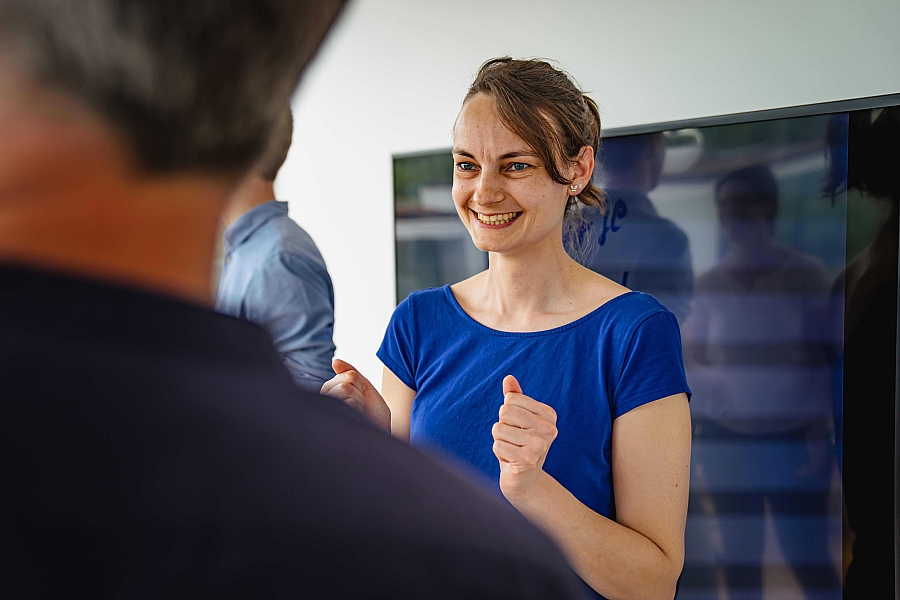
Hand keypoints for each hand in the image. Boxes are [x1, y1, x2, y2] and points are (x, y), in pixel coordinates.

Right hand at [320, 359, 390, 432]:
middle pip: (345, 381)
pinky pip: (348, 402)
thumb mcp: (365, 389)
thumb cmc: (374, 416)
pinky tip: (355, 420)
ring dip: (358, 401)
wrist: (381, 437)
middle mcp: (327, 399)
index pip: (347, 374)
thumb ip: (350, 372)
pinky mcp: (331, 420)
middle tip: (361, 406)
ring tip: (358, 413)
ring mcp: (328, 409)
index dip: (361, 384)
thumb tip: (335, 361)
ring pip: (345, 389)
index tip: (362, 396)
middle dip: (360, 392)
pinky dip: (358, 410)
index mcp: (333, 391)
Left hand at [491, 375, 557, 502]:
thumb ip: (514, 398)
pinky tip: (511, 461)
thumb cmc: (519, 445)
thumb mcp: (517, 420)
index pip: (511, 399)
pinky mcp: (528, 460)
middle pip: (504, 412)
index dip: (507, 414)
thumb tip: (508, 378)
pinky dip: (499, 454)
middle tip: (514, 441)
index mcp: (549, 414)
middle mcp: (549, 428)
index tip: (518, 428)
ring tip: (513, 450)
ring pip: (498, 429)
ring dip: (500, 441)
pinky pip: (497, 445)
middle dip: (502, 427)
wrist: (525, 480)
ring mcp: (541, 445)